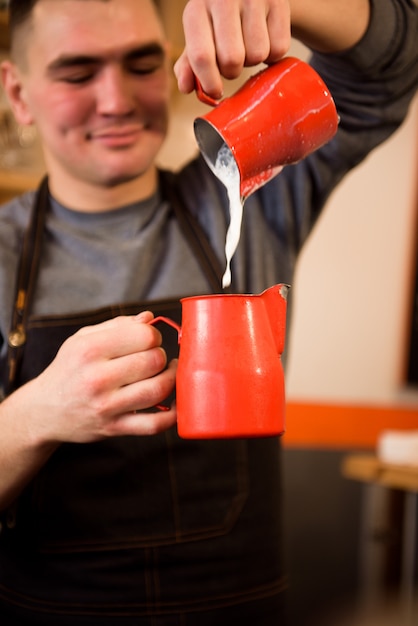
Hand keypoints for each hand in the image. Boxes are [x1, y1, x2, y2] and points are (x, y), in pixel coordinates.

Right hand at [27, 311, 176, 442]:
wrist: (44, 410)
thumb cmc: (69, 369)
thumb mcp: (82, 339)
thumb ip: (117, 325)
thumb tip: (149, 318)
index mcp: (89, 350)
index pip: (143, 336)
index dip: (154, 336)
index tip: (150, 340)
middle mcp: (97, 378)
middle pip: (154, 361)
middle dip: (162, 356)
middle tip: (156, 357)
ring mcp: (106, 406)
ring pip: (158, 390)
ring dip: (171, 379)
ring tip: (167, 373)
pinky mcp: (114, 428)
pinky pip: (154, 425)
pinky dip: (172, 416)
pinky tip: (175, 403)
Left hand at [174, 0, 290, 97]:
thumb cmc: (219, 20)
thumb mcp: (199, 34)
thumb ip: (190, 62)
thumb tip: (185, 87)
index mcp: (197, 8)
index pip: (202, 56)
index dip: (209, 82)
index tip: (215, 92)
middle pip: (232, 60)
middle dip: (232, 71)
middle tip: (232, 62)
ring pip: (257, 55)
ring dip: (253, 61)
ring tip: (248, 46)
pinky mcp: (279, 2)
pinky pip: (279, 48)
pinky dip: (272, 54)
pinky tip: (265, 39)